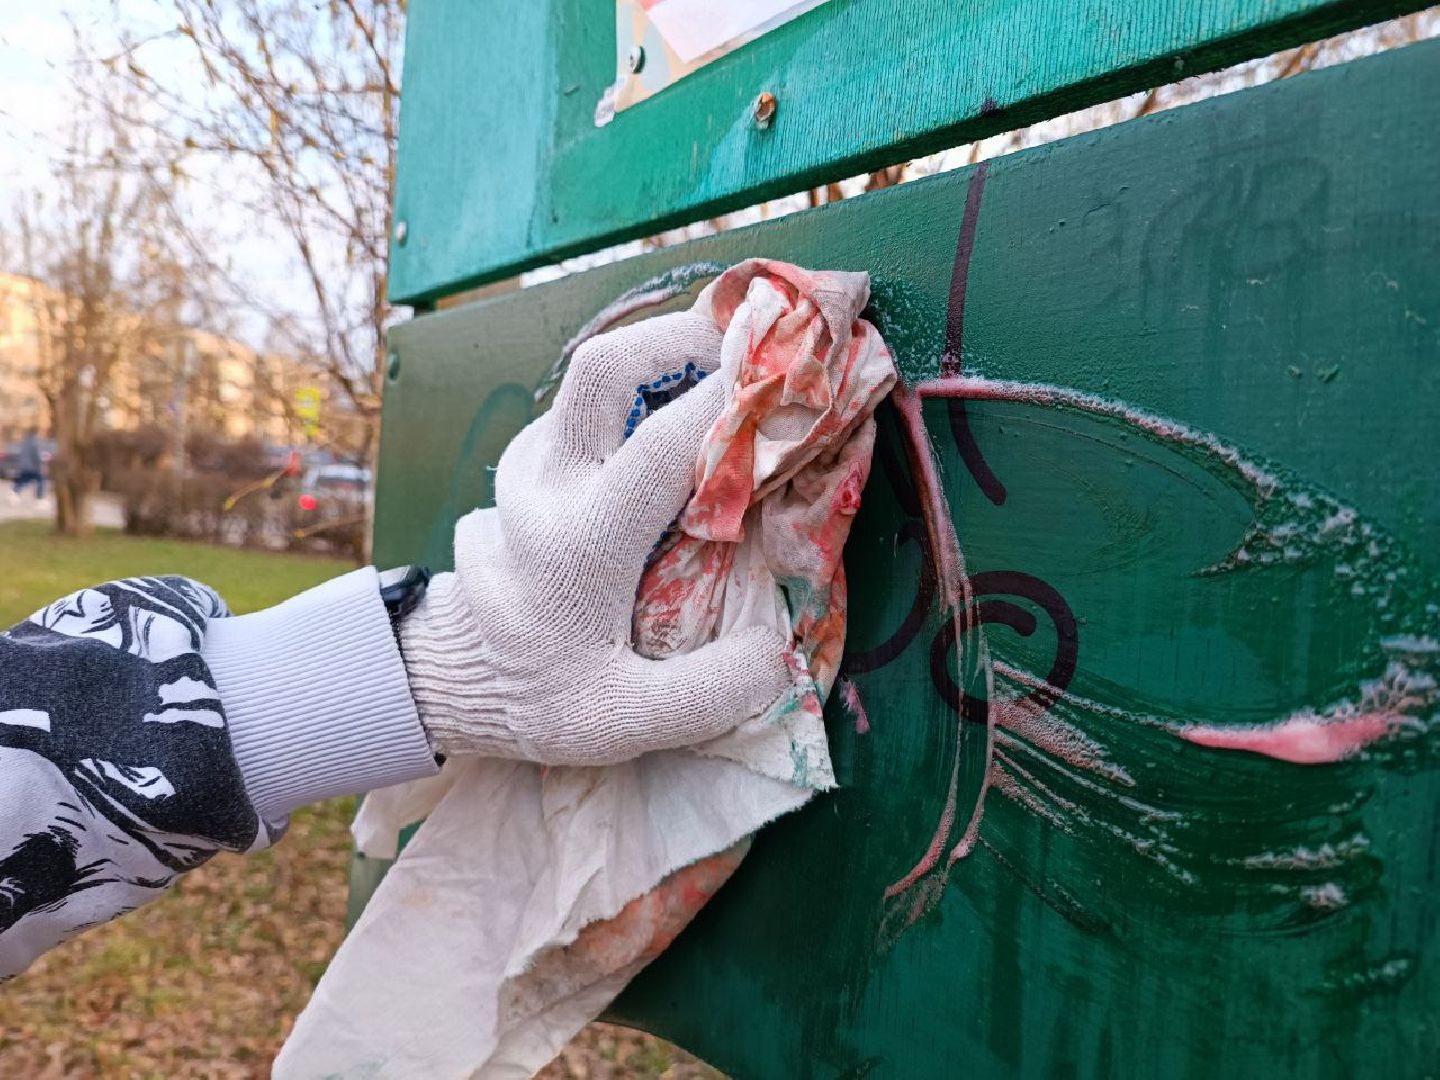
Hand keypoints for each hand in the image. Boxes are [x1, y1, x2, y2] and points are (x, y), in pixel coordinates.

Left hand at [400, 310, 792, 765]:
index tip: (793, 384)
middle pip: (603, 367)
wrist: (447, 675)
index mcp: (579, 544)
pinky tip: (675, 417)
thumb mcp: (623, 725)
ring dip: (661, 360)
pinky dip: (638, 393)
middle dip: (681, 335)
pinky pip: (586, 407)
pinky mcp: (525, 462)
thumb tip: (778, 649)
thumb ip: (708, 694)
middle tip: (750, 346)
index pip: (660, 447)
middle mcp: (547, 487)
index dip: (729, 404)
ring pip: (593, 379)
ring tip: (725, 374)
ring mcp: (528, 465)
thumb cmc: (541, 696)